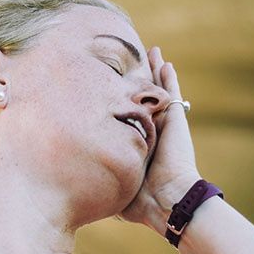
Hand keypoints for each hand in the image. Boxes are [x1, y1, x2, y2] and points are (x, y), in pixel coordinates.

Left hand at [118, 46, 201, 230]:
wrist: (167, 200)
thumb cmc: (140, 201)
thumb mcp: (115, 186)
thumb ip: (102, 182)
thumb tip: (79, 191)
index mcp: (140, 145)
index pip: (129, 119)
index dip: (120, 105)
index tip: (107, 92)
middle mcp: (153, 132)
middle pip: (144, 99)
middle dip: (138, 82)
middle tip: (130, 64)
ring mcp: (165, 124)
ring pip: (158, 91)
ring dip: (154, 72)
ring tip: (151, 53)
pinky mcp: (175, 120)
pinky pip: (171, 93)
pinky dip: (168, 77)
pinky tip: (163, 61)